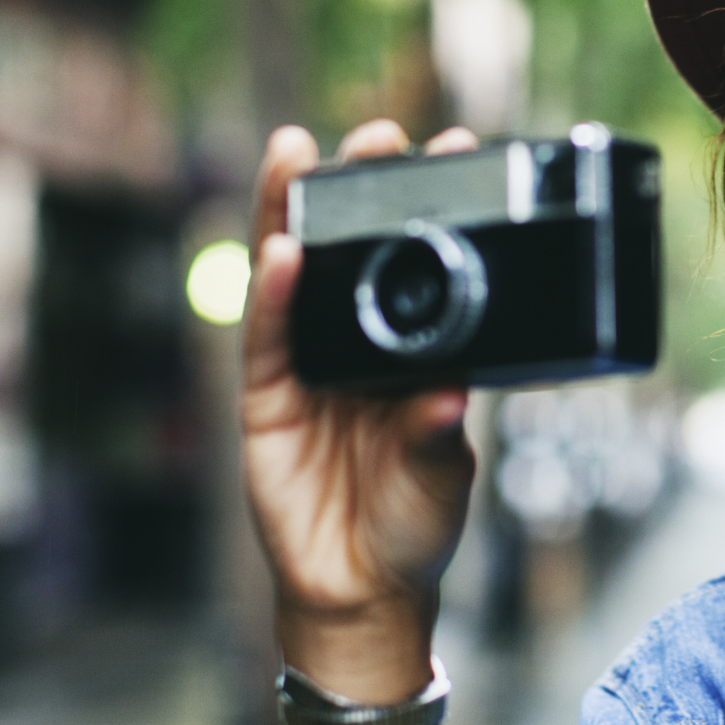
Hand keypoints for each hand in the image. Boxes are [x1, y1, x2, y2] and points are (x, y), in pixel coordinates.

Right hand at [242, 120, 480, 699]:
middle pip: (348, 249)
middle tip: (379, 134)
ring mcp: (306, 365)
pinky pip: (264, 339)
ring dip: (291, 212)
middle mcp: (356, 343)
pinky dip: (271, 296)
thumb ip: (438, 437)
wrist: (363, 591)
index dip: (428, 206)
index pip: (417, 262)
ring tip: (298, 152)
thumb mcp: (442, 475)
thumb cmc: (413, 521)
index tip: (460, 147)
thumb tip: (449, 398)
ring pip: (292, 275)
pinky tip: (280, 253)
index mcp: (409, 349)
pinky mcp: (266, 399)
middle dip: (357, 189)